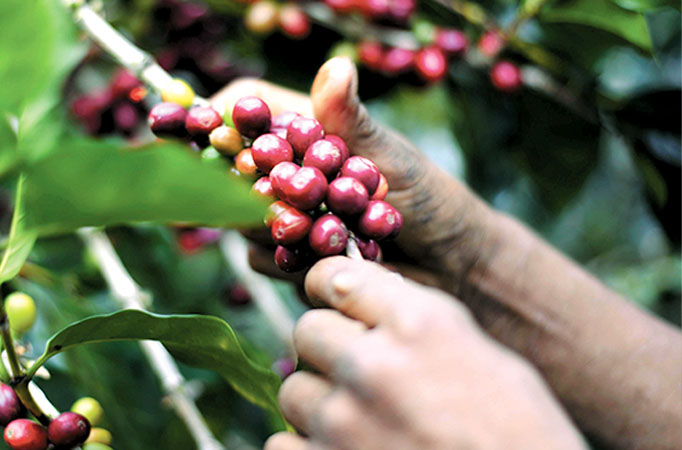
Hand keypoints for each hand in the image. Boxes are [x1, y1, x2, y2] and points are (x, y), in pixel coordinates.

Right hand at [211, 57, 491, 293]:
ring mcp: (287, 215)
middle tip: (280, 200)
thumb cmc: (430, 198)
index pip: (249, 110)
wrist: (451, 264)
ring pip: (243, 220)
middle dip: (247, 188)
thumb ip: (352, 121)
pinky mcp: (291, 258)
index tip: (205, 131)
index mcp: (309, 131)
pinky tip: (331, 260)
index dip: (220, 117)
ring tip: (332, 233)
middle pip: (233, 170)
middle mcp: (290, 171)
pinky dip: (292, 262)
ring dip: (279, 229)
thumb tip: (337, 67)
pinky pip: (265, 260)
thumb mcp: (391, 155)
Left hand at [266, 257, 585, 449]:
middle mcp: (373, 365)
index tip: (335, 302)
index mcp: (420, 325)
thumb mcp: (490, 362)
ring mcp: (342, 422)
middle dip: (328, 348)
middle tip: (357, 374)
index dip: (331, 288)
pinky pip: (281, 443)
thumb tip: (363, 300)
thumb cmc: (521, 439)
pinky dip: (305, 449)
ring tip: (359, 424)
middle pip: (307, 330)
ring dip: (319, 403)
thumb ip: (421, 326)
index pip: (336, 276)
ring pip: (292, 389)